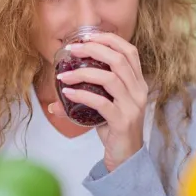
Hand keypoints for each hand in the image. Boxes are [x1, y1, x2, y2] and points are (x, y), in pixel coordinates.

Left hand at [49, 32, 147, 171]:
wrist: (126, 158)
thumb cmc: (115, 129)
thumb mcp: (104, 109)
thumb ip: (87, 98)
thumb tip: (56, 99)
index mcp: (138, 83)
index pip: (130, 51)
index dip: (109, 39)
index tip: (87, 37)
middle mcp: (139, 91)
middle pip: (119, 60)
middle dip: (94, 49)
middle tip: (72, 50)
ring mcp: (132, 106)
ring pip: (109, 79)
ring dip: (82, 73)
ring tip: (63, 75)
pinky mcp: (122, 121)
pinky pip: (101, 103)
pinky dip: (82, 95)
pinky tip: (67, 93)